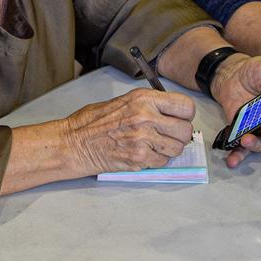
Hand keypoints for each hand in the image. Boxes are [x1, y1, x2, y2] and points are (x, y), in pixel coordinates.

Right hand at [63, 88, 196, 173]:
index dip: (185, 115)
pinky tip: (142, 154)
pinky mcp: (139, 158)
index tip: (179, 119)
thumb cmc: (94, 122)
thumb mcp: (124, 101)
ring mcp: (143, 138)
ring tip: (152, 145)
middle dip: (179, 135)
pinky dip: (156, 161)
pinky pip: (163, 162)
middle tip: (167, 136)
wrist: (74, 143)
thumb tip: (173, 113)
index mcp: (144, 99)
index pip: (186, 106)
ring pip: (177, 148)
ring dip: (168, 149)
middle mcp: (146, 116)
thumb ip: (151, 105)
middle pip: (185, 130)